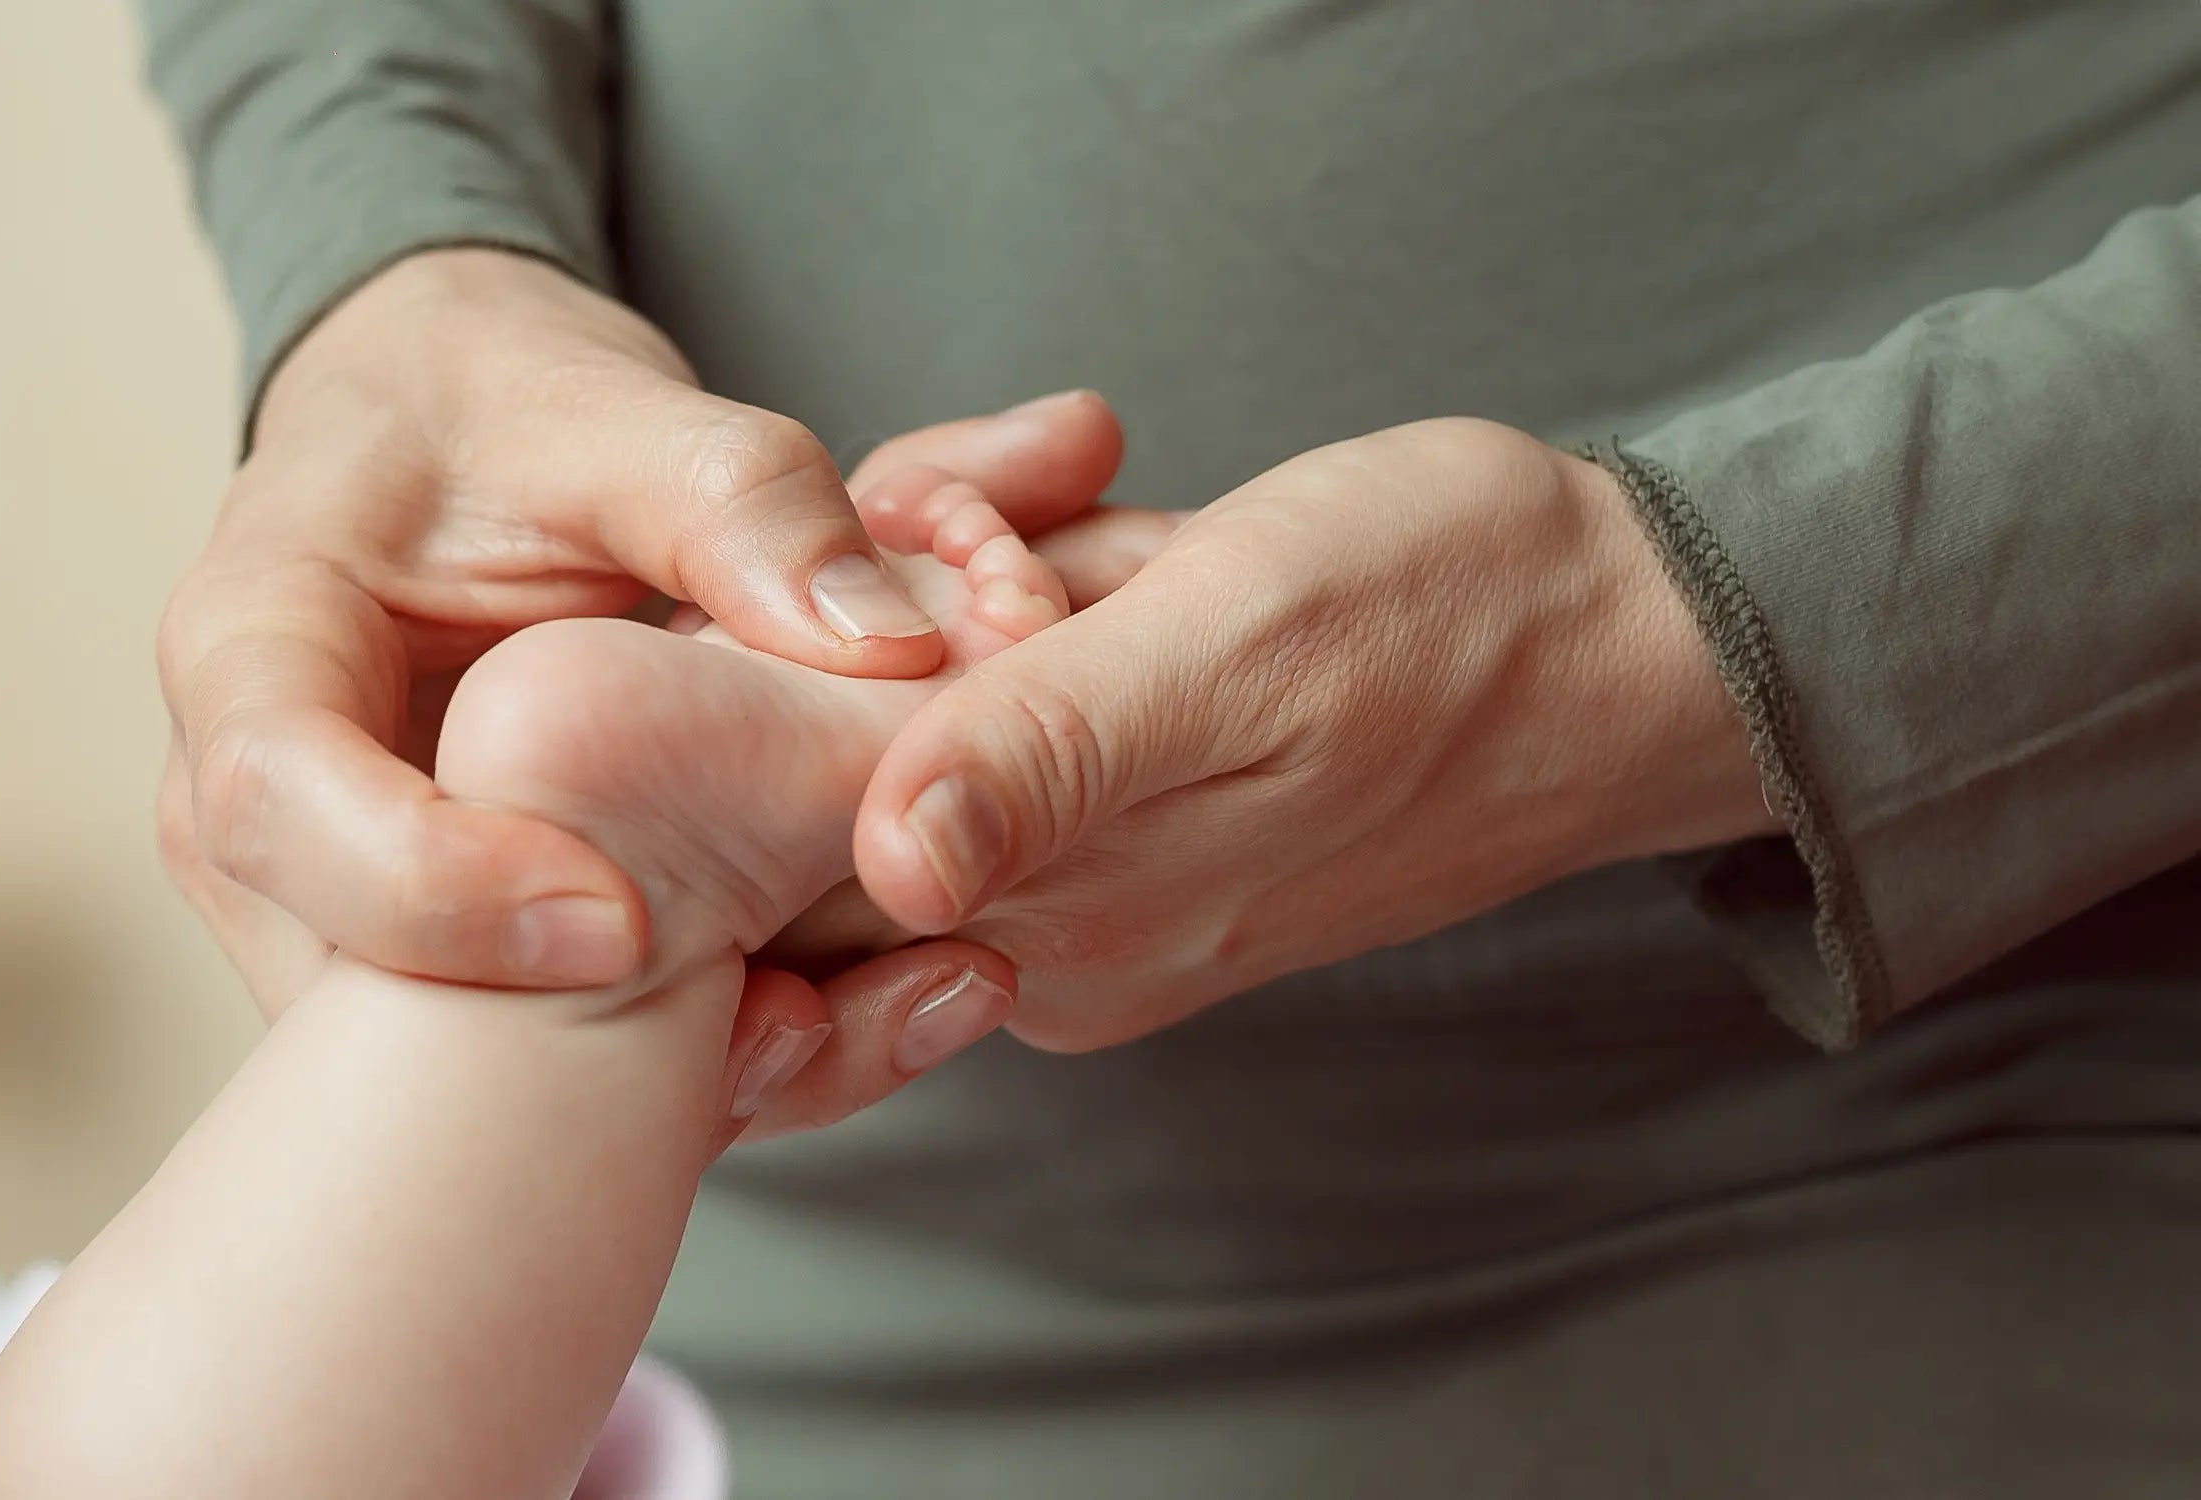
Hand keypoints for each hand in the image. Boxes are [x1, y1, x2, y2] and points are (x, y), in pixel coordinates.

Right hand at [158, 247, 1118, 1012]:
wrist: (453, 441)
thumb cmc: (498, 409)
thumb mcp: (614, 408)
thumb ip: (741, 500)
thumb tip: (886, 643)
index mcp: (251, 641)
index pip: (275, 803)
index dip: (432, 890)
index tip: (618, 924)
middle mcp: (251, 809)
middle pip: (345, 989)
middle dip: (555, 1054)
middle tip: (781, 1036)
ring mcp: (324, 904)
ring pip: (437, 1065)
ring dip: (632, 1084)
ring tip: (839, 1036)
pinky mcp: (420, 962)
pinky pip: (516, 1061)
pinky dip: (667, 1068)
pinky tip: (836, 1029)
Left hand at [801, 418, 1774, 1054]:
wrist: (1626, 635)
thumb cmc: (1452, 619)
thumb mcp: (1238, 649)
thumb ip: (1050, 754)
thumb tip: (891, 862)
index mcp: (1046, 928)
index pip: (785, 824)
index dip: (815, 651)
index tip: (956, 546)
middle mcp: (1037, 941)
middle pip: (832, 754)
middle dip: (917, 595)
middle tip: (1057, 532)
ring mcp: (1076, 882)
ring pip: (916, 699)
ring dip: (1000, 576)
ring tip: (1144, 547)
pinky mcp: (1117, 818)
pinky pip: (1002, 689)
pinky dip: (1053, 593)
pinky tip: (1149, 560)